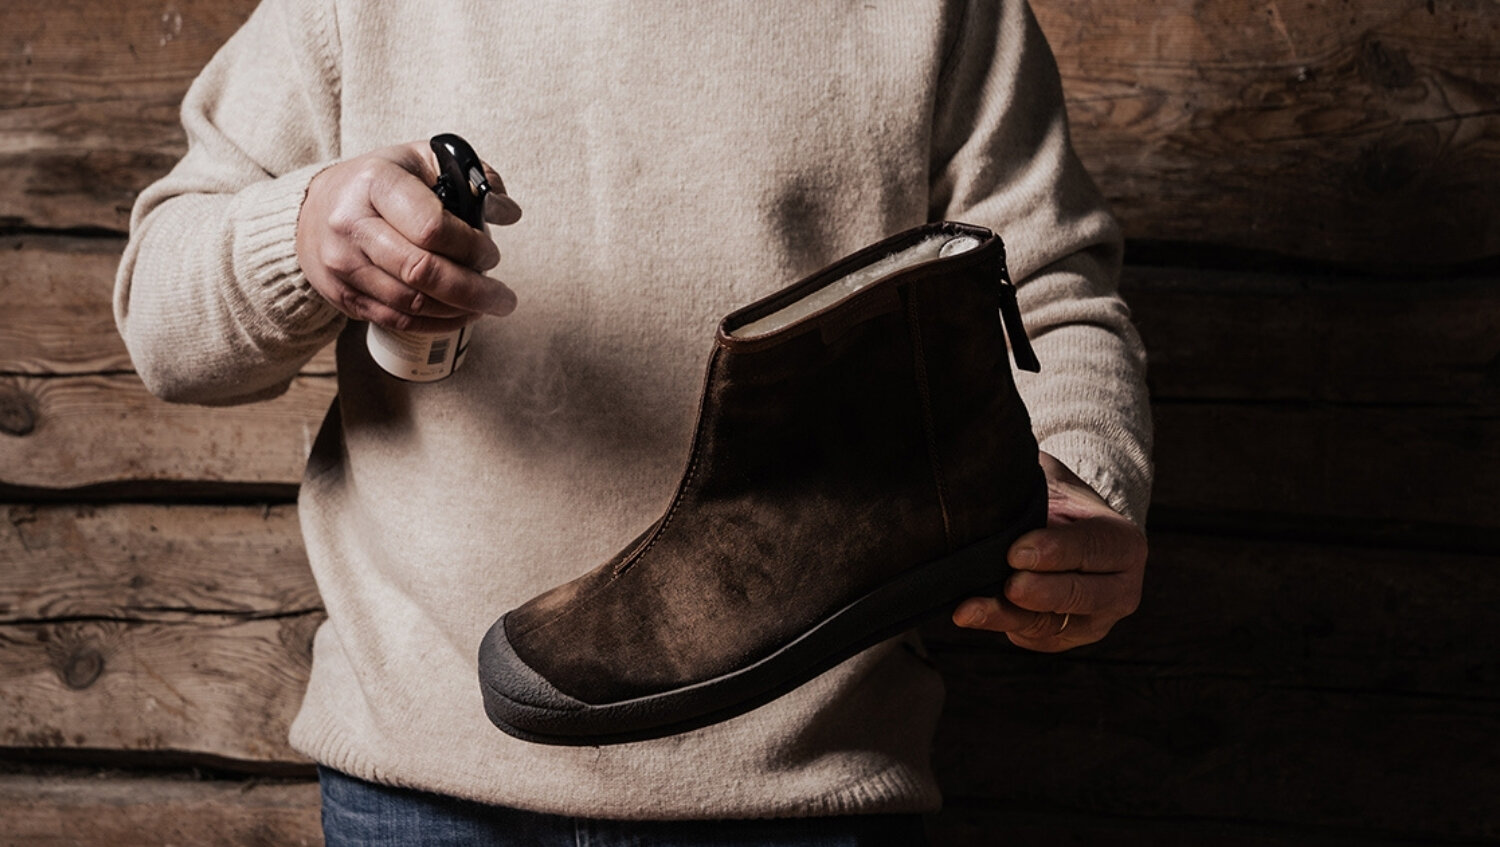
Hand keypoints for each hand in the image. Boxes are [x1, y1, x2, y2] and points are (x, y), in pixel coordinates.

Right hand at [295, 140, 523, 332]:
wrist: (314, 210)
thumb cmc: (380, 183)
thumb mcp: (421, 160)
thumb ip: (471, 178)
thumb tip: (508, 211)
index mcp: (375, 183)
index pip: (432, 227)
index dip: (471, 247)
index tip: (491, 253)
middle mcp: (351, 224)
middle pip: (423, 271)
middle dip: (474, 290)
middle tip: (504, 297)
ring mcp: (343, 264)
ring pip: (412, 303)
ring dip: (459, 310)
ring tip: (487, 305)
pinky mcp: (341, 295)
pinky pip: (396, 321)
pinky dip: (435, 324)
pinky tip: (458, 315)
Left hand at [952, 451, 1145, 651]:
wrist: (1062, 533)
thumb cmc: (1056, 500)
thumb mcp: (1053, 481)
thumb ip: (1032, 483)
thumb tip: (997, 479)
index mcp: (1123, 543)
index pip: (1092, 549)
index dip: (1056, 551)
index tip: (1017, 551)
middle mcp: (1119, 589)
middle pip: (1079, 595)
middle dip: (1040, 592)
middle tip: (1009, 584)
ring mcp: (1093, 621)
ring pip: (1048, 623)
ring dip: (1005, 616)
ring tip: (969, 610)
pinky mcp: (1062, 639)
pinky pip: (1031, 637)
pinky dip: (1000, 625)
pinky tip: (973, 613)